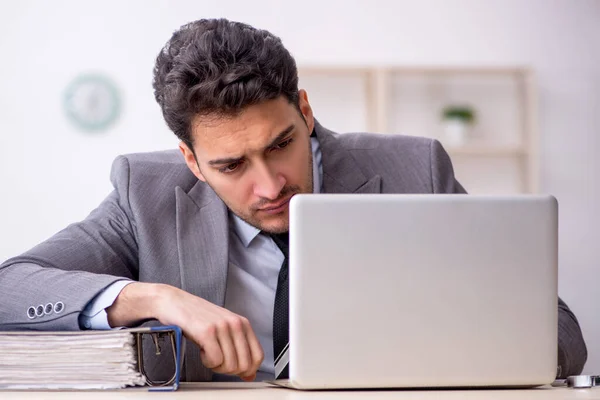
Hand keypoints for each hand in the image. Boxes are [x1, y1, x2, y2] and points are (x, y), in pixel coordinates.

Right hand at [107, 283, 263, 380]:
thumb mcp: (223, 330)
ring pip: (230, 365)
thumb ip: (238, 350)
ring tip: (208, 353)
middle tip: (217, 361)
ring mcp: (222, 327)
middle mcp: (235, 323)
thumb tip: (249, 374)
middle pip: (244, 364)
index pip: (258, 356)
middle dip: (230, 370)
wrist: (174, 302)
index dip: (248, 370)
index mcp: (242, 323)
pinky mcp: (207, 332)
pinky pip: (215, 360)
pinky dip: (207, 362)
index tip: (236, 371)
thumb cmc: (197, 317)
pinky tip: (202, 351)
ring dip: (216, 366)